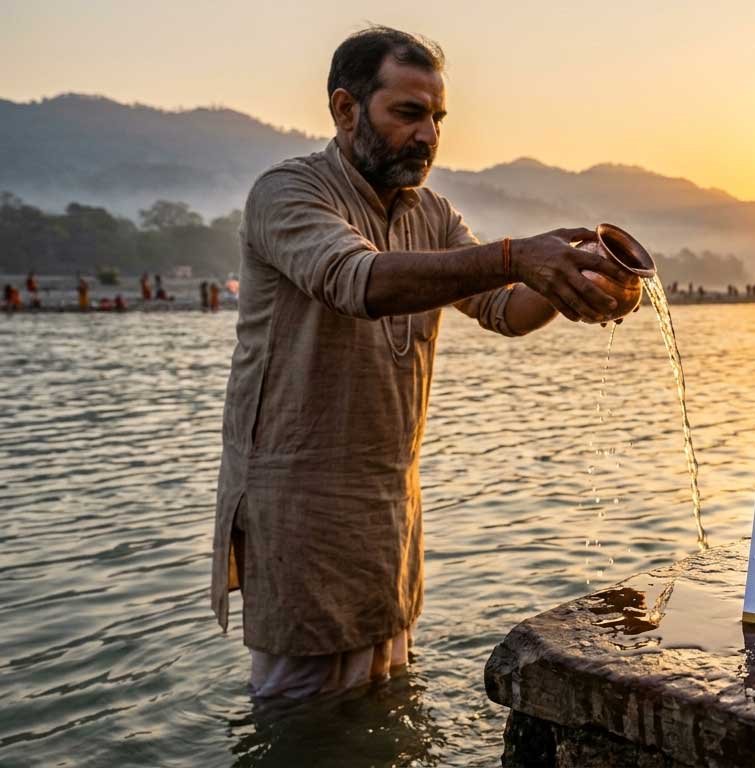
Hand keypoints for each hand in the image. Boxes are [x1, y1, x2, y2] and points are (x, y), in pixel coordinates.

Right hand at [510, 227, 632, 322]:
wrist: (515, 258)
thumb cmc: (541, 244)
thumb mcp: (561, 234)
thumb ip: (581, 233)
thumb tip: (600, 233)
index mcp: (570, 253)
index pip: (597, 263)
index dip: (614, 271)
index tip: (628, 278)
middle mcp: (563, 269)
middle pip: (587, 288)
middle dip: (602, 299)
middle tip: (615, 305)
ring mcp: (554, 283)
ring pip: (575, 302)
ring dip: (590, 311)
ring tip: (602, 317)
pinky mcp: (546, 292)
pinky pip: (561, 307)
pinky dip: (572, 314)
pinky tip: (582, 319)